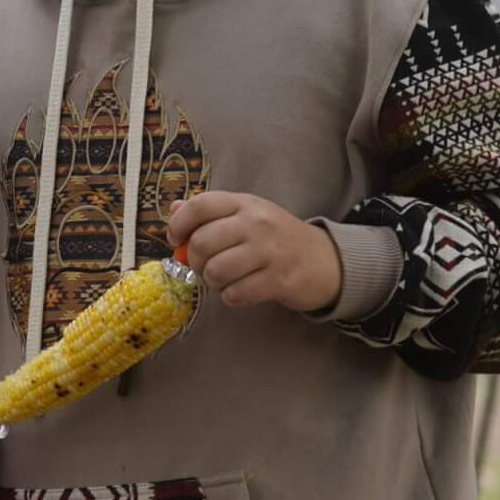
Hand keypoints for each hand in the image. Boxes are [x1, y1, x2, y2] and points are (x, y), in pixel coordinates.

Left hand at [168, 190, 342, 312]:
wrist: (325, 260)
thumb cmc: (276, 237)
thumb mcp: (246, 215)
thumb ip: (210, 213)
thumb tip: (174, 210)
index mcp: (244, 203)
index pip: (199, 206)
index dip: (178, 224)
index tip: (176, 240)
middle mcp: (256, 222)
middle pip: (201, 243)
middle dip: (195, 262)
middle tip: (205, 266)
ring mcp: (269, 251)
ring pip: (215, 271)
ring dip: (212, 282)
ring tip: (225, 279)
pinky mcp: (279, 280)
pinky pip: (235, 294)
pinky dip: (231, 297)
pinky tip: (242, 290)